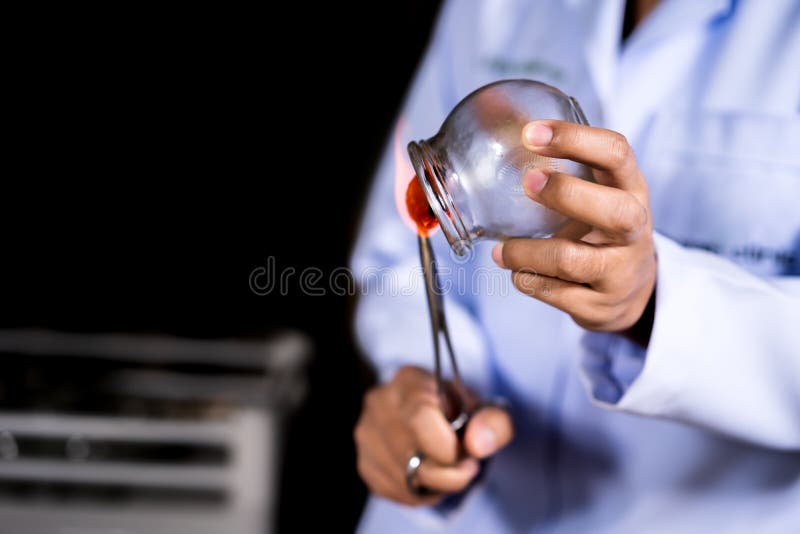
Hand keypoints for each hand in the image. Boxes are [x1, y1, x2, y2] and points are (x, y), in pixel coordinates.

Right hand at [354, 366, 512, 504]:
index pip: (420, 419)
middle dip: (448, 473)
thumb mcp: (486, 410)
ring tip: (447, 466)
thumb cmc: (460, 412)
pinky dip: (421, 492)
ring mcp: (366, 434)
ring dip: (436, 485)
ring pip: (404, 479)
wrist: (433, 417)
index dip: (447, 447)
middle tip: (466, 466)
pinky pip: (397, 492)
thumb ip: (493, 422)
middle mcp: (379, 403)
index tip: (468, 455)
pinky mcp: (365, 463)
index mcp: (408, 380)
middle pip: (411, 455)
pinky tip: (429, 474)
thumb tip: (478, 445)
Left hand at [492, 120, 656, 332]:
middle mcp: (634, 230)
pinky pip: (554, 292)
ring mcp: (621, 271)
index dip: (575, 138)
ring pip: (570, 259)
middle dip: (564, 194)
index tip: (531, 133)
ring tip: (502, 251)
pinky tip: (518, 272)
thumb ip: (565, 171)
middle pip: (613, 210)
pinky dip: (526, 280)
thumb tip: (500, 135)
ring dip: (525, 252)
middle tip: (526, 183)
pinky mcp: (601, 306)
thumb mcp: (598, 195)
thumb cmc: (602, 231)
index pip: (616, 153)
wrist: (633, 293)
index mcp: (631, 189)